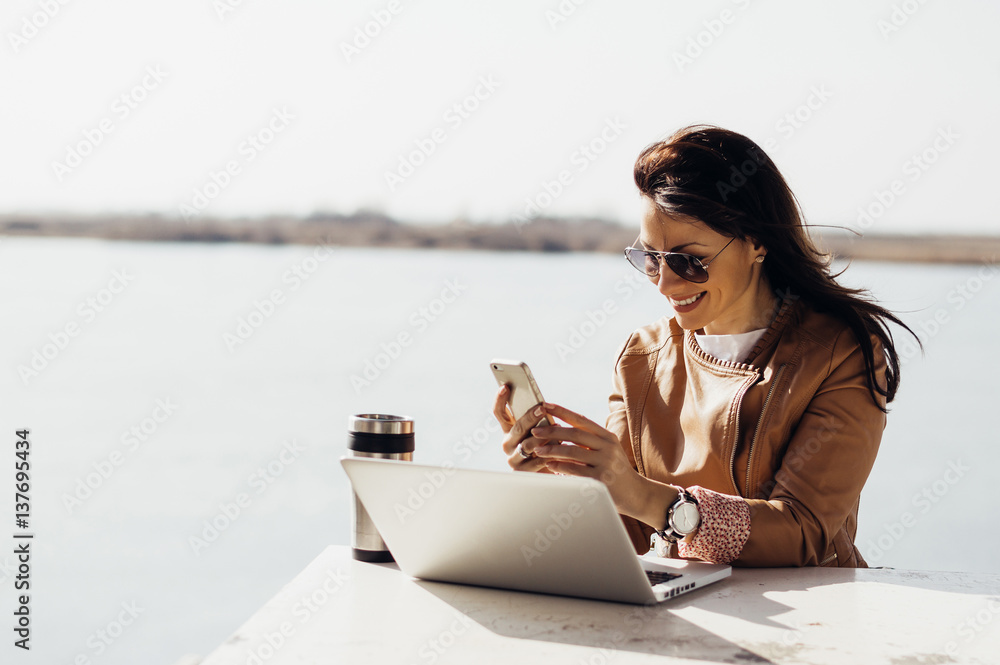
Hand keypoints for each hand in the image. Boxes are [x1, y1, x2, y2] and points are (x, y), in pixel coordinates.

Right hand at [493, 386, 550, 472]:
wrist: (546, 473)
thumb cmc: (544, 445)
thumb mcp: (539, 430)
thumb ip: (537, 419)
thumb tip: (543, 405)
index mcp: (508, 430)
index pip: (499, 413)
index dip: (500, 400)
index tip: (505, 386)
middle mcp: (507, 443)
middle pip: (517, 428)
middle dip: (529, 417)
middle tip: (541, 409)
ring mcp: (513, 458)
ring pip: (527, 444)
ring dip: (543, 436)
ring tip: (557, 428)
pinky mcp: (522, 472)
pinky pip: (537, 461)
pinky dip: (549, 452)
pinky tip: (560, 446)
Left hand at [528, 402, 649, 517]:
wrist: (636, 493)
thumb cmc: (616, 471)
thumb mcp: (608, 450)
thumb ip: (590, 440)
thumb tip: (562, 428)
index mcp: (607, 436)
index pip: (581, 420)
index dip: (562, 412)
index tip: (545, 405)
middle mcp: (607, 446)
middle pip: (575, 434)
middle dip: (552, 431)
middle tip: (535, 431)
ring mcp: (605, 462)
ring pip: (573, 451)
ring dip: (552, 450)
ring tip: (538, 449)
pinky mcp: (601, 479)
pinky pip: (575, 470)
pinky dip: (560, 467)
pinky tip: (549, 465)